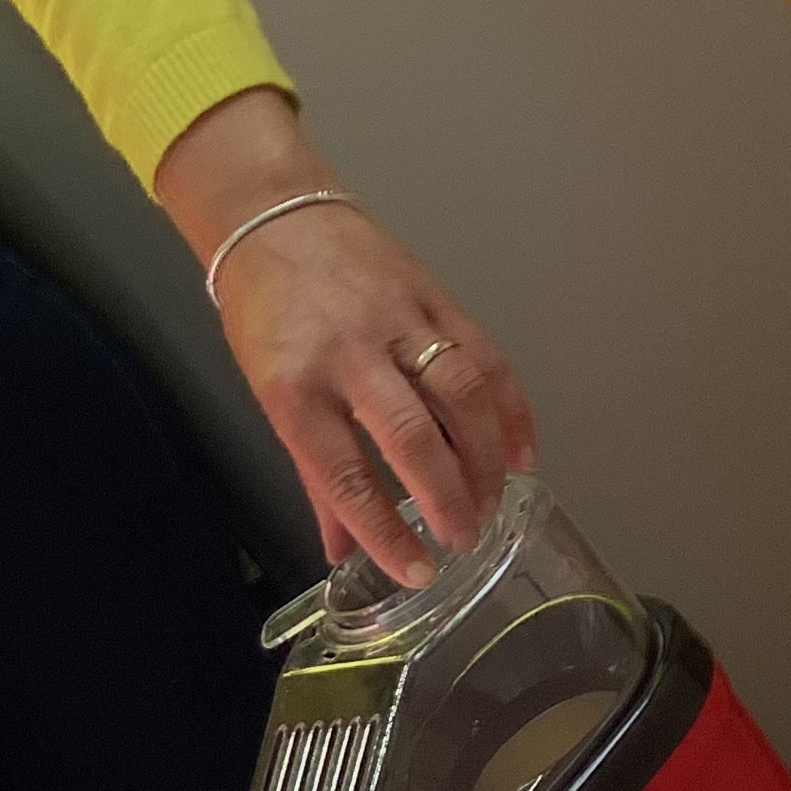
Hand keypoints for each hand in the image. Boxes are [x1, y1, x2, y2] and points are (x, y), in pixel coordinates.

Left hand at [157, 91, 536, 583]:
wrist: (277, 220)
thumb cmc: (269, 317)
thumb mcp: (273, 399)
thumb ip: (315, 476)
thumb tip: (341, 553)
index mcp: (297, 390)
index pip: (345, 474)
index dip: (384, 530)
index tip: (416, 570)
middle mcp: (349, 354)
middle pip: (411, 435)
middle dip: (447, 496)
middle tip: (467, 538)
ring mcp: (397, 320)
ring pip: (459, 392)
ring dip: (487, 456)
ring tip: (496, 503)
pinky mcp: (435, 295)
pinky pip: (485, 355)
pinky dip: (510, 407)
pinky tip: (521, 452)